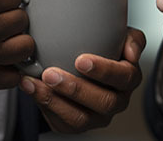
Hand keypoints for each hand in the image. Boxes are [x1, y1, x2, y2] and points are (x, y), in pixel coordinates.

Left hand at [19, 27, 144, 132]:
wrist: (81, 61)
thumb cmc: (103, 46)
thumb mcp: (120, 36)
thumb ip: (131, 38)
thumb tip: (132, 52)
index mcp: (130, 78)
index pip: (123, 77)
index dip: (104, 70)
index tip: (81, 60)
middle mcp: (117, 102)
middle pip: (102, 102)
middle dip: (75, 89)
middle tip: (51, 73)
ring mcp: (96, 117)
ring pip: (80, 118)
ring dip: (55, 100)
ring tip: (36, 82)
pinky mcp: (75, 125)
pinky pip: (61, 123)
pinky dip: (43, 106)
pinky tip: (30, 87)